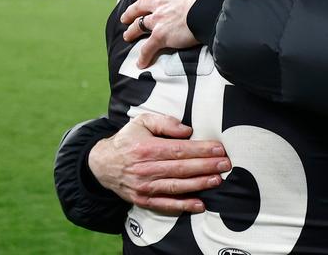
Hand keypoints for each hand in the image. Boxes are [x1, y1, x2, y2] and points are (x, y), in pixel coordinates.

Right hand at [88, 113, 230, 214]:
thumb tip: (187, 130)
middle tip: (225, 164)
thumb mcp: (142, 122)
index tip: (219, 149)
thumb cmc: (128, 140)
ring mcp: (144, 187)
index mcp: (147, 149)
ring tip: (217, 180)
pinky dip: (183, 206)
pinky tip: (200, 204)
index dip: (201, 150)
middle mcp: (145, 169)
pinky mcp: (143, 200)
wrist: (102, 164)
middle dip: (206, 166)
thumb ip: (165, 123)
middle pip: (181, 168)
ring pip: (177, 186)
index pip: (179, 150)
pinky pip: (165, 205)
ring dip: (199, 184)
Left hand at [121, 0, 229, 67]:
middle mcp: (161, 4)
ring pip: (140, 25)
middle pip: (140, 6)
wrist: (211, 9)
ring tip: (127, 36)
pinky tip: (140, 63)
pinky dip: (144, 56)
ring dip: (132, 31)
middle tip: (125, 17)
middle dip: (131, 11)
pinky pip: (148, 48)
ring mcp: (159, 20)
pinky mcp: (161, 36)